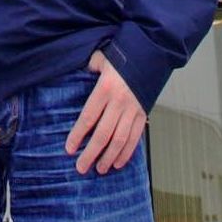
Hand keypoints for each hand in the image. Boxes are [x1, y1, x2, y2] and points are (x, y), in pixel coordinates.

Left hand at [65, 50, 146, 173]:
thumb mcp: (101, 57)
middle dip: (91, 153)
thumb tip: (80, 73)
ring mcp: (133, 109)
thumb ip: (90, 68)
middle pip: (103, 134)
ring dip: (109, 157)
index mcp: (105, 88)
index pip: (88, 117)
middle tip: (81, 167)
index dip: (77, 135)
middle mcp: (119, 101)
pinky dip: (127, 152)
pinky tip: (118, 162)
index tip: (69, 149)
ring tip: (99, 169)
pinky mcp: (143, 113)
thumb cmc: (123, 55)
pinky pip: (134, 137)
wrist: (151, 52)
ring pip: (119, 140)